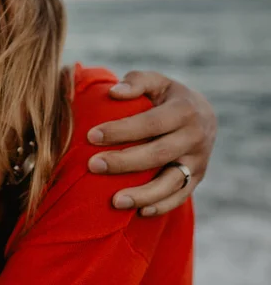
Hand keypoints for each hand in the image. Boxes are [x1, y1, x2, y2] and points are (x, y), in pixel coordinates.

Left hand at [85, 70, 216, 215]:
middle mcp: (196, 136)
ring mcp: (199, 160)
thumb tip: (113, 93)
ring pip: (171, 183)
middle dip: (123, 162)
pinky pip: (180, 197)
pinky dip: (160, 206)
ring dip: (142, 194)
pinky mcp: (197, 178)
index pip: (150, 123)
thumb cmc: (166, 96)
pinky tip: (138, 211)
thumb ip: (136, 82)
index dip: (121, 130)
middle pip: (157, 154)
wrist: (202, 114)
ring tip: (114, 201)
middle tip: (92, 165)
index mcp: (185, 110)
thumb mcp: (156, 81)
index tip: (90, 136)